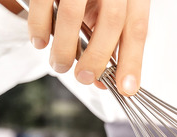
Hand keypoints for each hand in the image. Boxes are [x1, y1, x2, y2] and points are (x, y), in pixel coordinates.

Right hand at [26, 0, 149, 94]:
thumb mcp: (110, 10)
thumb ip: (111, 42)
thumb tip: (104, 82)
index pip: (136, 29)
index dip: (132, 62)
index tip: (126, 88)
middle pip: (112, 21)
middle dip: (97, 57)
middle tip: (84, 78)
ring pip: (73, 14)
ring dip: (65, 47)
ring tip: (59, 65)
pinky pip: (43, 2)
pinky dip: (40, 26)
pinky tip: (39, 42)